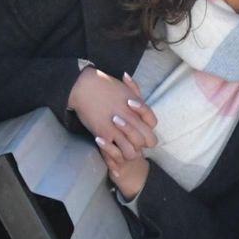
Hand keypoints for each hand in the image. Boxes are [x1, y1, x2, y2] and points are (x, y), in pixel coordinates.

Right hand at [69, 70, 157, 185]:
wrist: (86, 86)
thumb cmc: (105, 84)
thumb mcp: (126, 88)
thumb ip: (136, 94)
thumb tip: (137, 102)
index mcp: (138, 107)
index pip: (153, 123)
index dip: (147, 127)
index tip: (136, 125)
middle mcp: (132, 119)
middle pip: (148, 141)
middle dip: (142, 143)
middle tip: (131, 140)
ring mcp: (118, 128)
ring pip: (133, 151)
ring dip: (129, 151)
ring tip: (120, 146)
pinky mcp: (105, 133)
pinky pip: (114, 152)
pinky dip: (114, 154)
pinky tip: (110, 147)